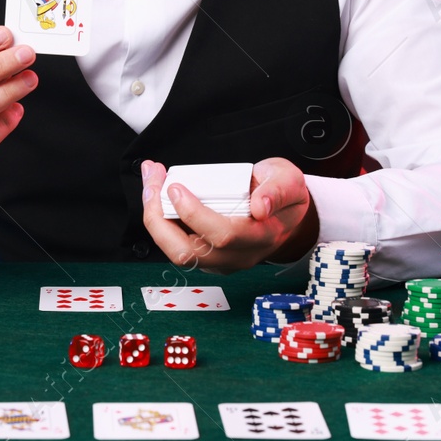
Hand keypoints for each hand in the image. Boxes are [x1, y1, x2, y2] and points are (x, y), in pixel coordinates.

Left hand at [139, 157, 319, 272]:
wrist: (285, 214)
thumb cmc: (284, 196)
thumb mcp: (289, 181)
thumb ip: (277, 190)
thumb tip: (260, 206)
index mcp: (260, 236)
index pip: (222, 235)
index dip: (194, 214)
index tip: (177, 187)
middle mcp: (238, 255)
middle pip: (188, 253)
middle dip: (159, 219)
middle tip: (153, 183)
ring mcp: (221, 259)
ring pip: (177, 252)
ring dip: (155, 218)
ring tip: (151, 183)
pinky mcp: (208, 255)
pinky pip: (177, 244)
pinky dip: (160, 219)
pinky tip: (156, 191)